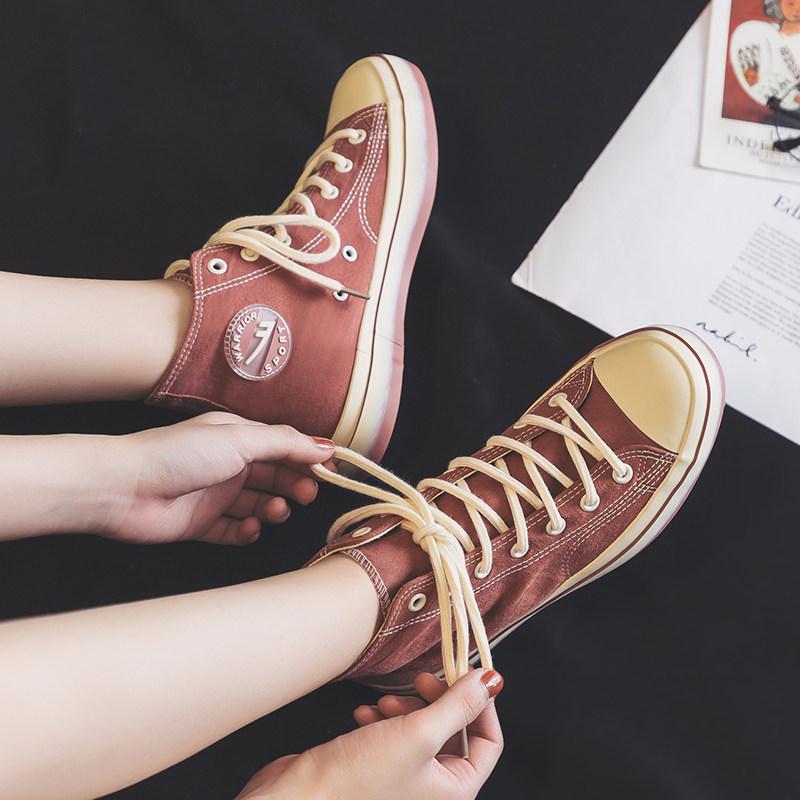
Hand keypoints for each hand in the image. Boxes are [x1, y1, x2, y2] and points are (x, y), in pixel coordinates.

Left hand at [101, 412, 334, 544]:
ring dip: (272, 509)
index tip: (330, 473)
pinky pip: (234, 531)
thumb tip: (325, 446)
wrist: (123, 488)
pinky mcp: (201, 524)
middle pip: (274, 477)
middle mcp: (228, 465)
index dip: (308, 460)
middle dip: (294, 485)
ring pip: (258, 505)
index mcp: (237, 437)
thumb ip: (285, 443)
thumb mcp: (239, 439)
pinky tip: (248, 528)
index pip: (283, 447)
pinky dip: (246, 532)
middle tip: (305, 495)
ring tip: (273, 512)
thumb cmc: (176, 454)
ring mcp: (214, 495)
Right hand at [234, 669, 503, 799]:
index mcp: (454, 791)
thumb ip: (458, 704)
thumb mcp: (419, 733)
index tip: (463, 674)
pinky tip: (365, 716)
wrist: (301, 798)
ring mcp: (404, 781)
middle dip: (436, 701)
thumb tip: (491, 681)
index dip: (478, 704)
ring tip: (385, 704)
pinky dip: (382, 720)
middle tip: (421, 681)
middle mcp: (433, 790)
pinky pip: (392, 735)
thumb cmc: (358, 781)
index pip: (488, 742)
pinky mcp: (377, 769)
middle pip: (453, 732)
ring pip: (421, 730)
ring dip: (405, 708)